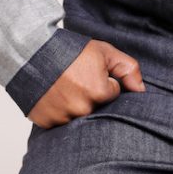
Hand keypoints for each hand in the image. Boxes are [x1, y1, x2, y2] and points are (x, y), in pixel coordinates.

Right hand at [28, 39, 144, 127]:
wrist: (30, 51)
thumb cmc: (69, 50)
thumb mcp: (104, 51)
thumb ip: (129, 69)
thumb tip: (142, 91)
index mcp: (99, 92)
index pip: (112, 94)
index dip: (103, 81)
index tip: (89, 72)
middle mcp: (82, 109)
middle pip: (96, 108)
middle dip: (90, 95)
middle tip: (76, 79)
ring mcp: (62, 117)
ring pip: (78, 117)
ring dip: (74, 106)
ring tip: (63, 87)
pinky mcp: (46, 123)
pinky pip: (60, 123)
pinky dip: (58, 112)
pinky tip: (53, 96)